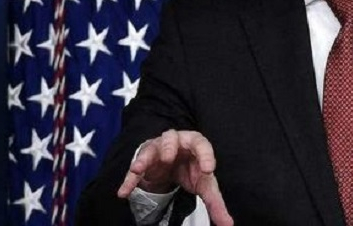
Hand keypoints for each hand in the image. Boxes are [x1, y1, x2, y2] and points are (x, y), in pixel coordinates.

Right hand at [117, 129, 233, 225]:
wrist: (171, 165)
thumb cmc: (191, 170)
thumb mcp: (204, 185)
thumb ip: (215, 203)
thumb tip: (229, 225)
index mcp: (196, 145)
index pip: (202, 144)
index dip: (206, 155)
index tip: (209, 170)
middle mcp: (177, 142)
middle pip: (173, 136)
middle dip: (170, 145)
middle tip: (168, 157)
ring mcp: (158, 149)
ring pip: (152, 146)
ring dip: (146, 156)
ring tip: (139, 168)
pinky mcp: (144, 159)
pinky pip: (135, 168)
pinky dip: (129, 180)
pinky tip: (123, 192)